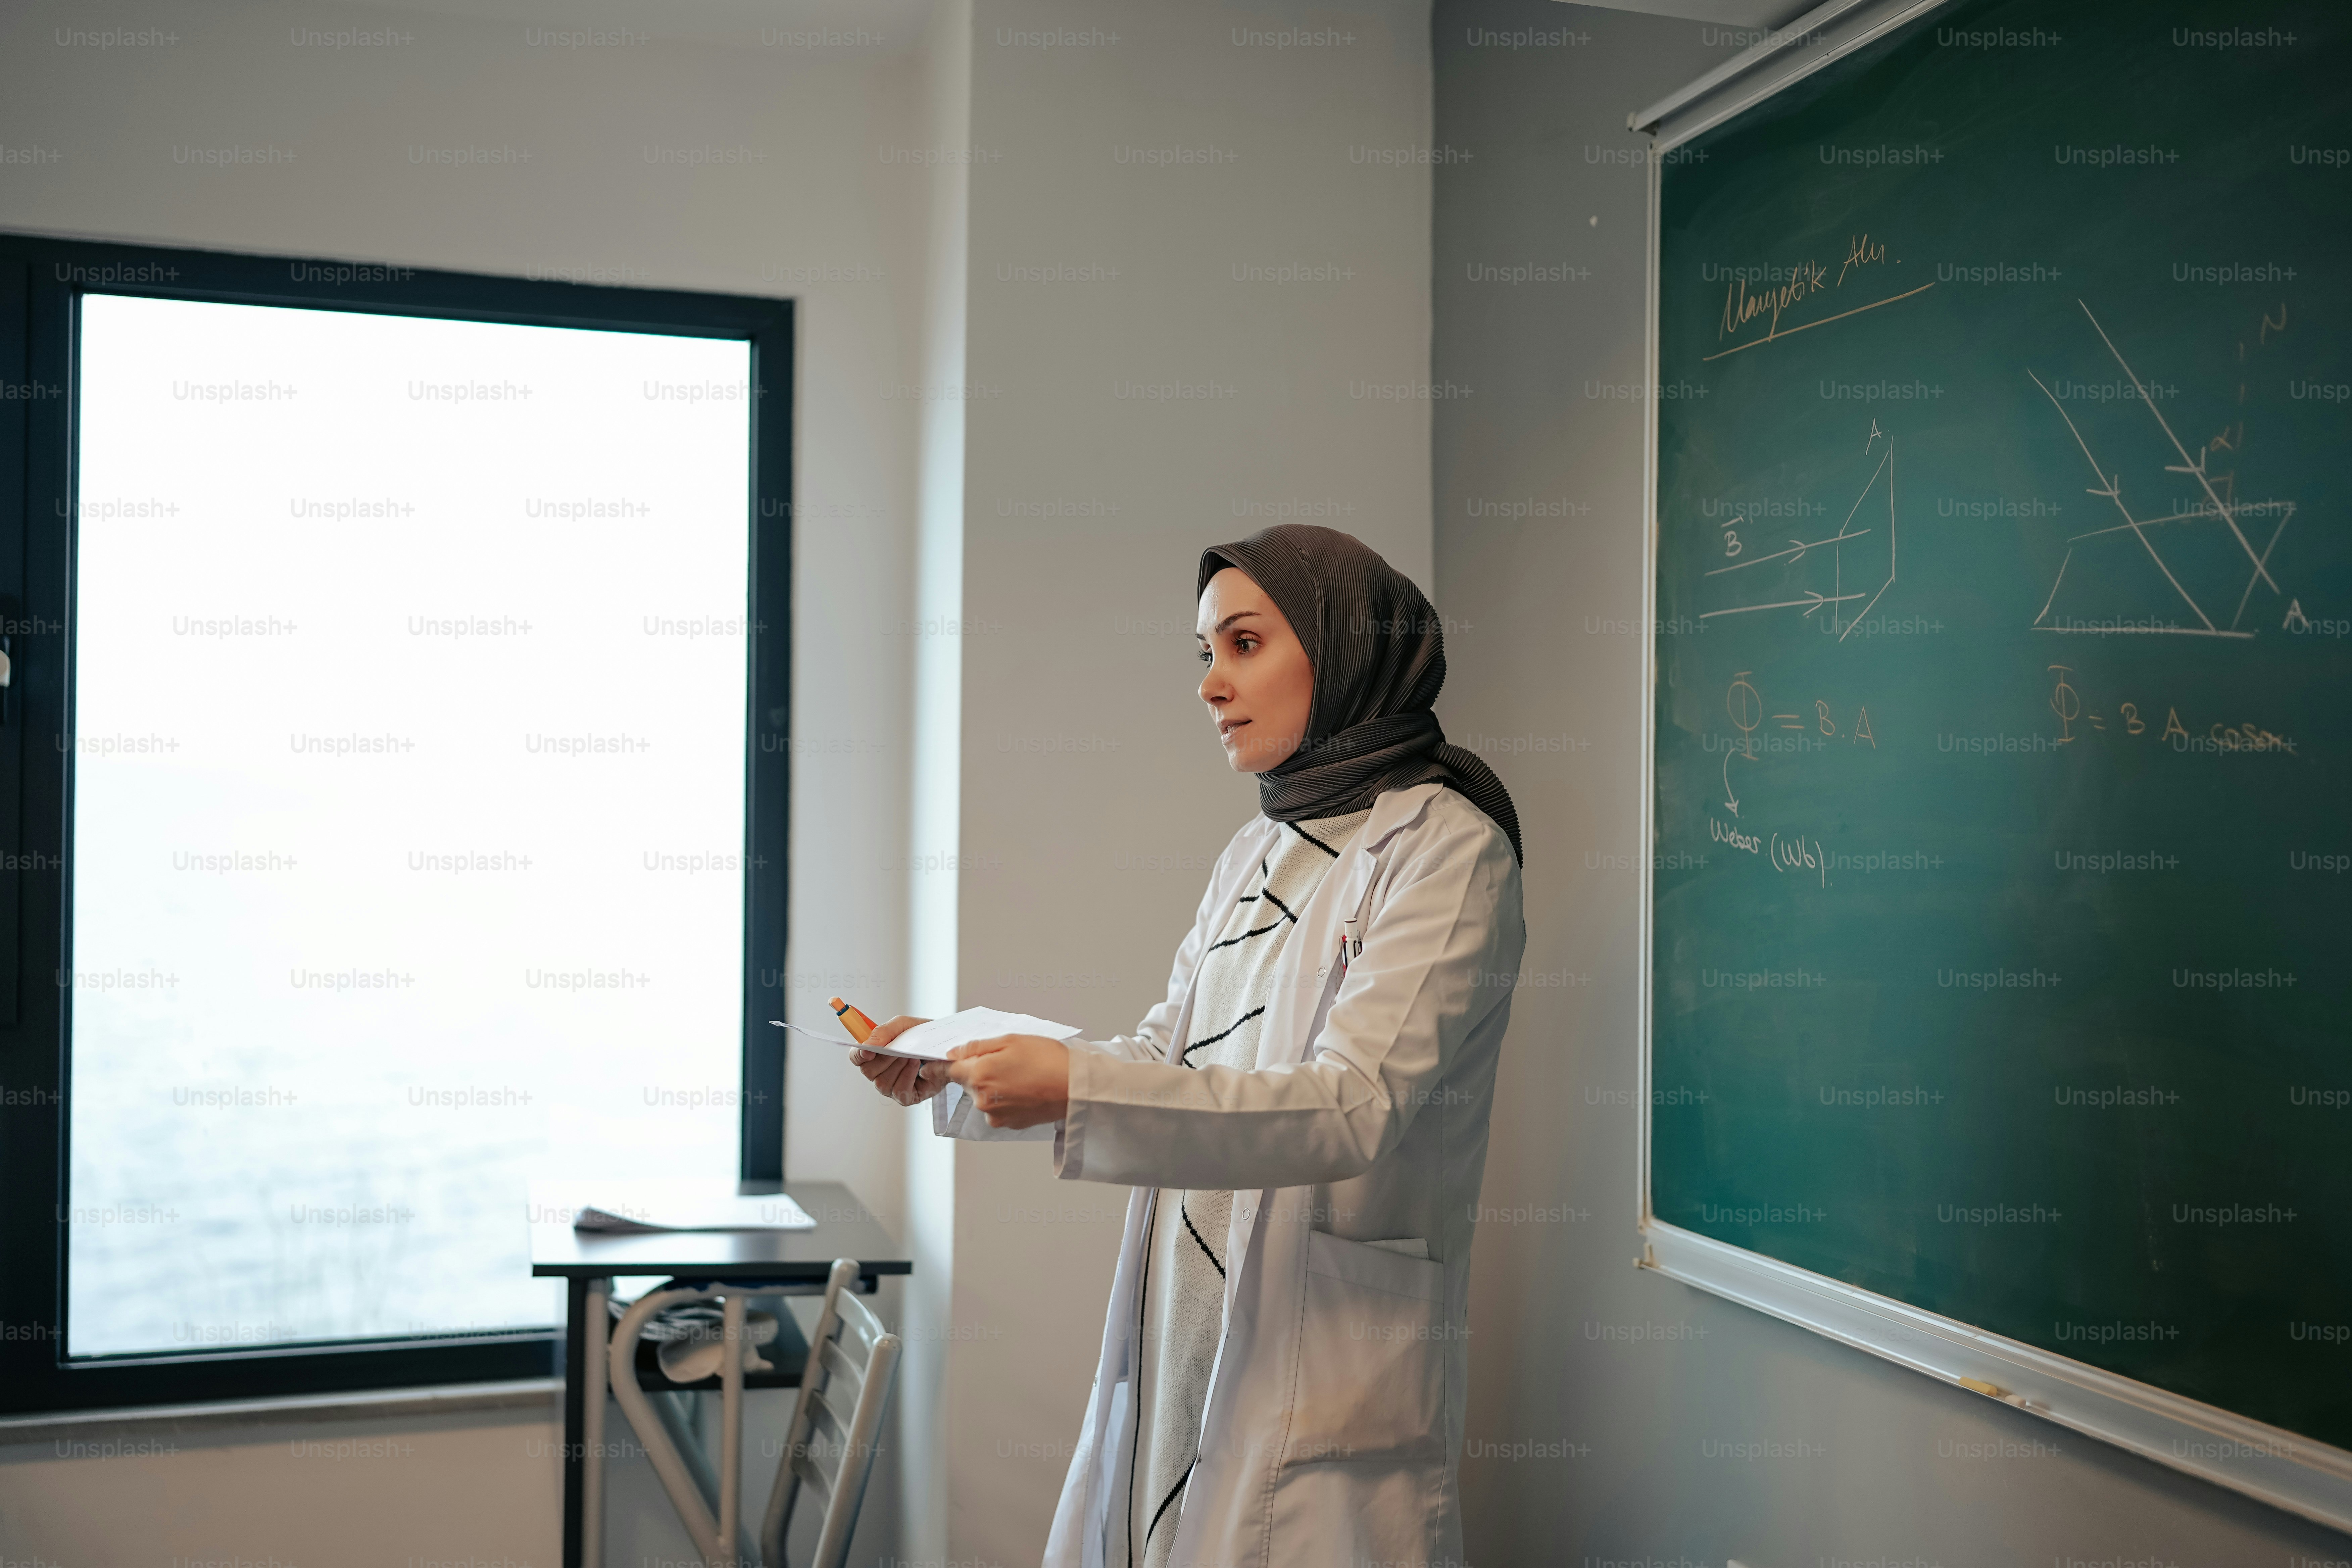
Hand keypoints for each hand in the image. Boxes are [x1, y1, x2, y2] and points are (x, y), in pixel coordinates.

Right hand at [849, 1017, 951, 1106]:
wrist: (947, 1044)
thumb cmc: (923, 1035)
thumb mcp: (903, 1025)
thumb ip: (883, 1031)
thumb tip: (867, 1044)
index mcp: (876, 1054)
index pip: (856, 1058)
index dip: (858, 1055)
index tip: (868, 1050)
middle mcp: (881, 1073)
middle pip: (868, 1072)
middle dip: (884, 1058)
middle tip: (899, 1049)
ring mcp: (893, 1087)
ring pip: (882, 1084)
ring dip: (897, 1067)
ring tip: (911, 1056)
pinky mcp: (908, 1096)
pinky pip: (899, 1091)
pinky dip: (907, 1077)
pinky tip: (916, 1066)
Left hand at [946, 1034, 1071, 1129]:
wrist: (1075, 1088)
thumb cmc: (1048, 1060)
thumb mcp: (1010, 1040)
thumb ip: (976, 1047)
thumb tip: (953, 1053)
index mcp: (979, 1075)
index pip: (947, 1071)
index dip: (938, 1067)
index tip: (929, 1067)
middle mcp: (981, 1099)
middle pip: (967, 1082)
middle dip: (977, 1071)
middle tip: (1004, 1060)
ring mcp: (994, 1115)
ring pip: (982, 1096)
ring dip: (992, 1085)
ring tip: (1020, 1074)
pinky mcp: (1007, 1124)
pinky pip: (996, 1108)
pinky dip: (1004, 1098)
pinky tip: (1024, 1088)